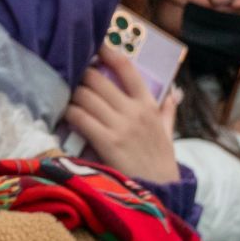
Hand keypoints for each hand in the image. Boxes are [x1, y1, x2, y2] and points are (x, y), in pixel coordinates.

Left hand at [62, 46, 180, 183]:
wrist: (162, 193)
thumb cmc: (161, 163)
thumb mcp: (169, 133)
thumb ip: (168, 112)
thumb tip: (173, 93)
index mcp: (148, 104)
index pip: (126, 68)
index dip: (107, 52)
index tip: (95, 46)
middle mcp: (133, 110)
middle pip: (96, 79)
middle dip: (81, 76)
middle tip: (73, 79)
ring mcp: (119, 125)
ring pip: (85, 96)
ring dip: (72, 94)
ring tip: (66, 96)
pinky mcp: (106, 142)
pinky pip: (81, 117)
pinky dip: (70, 113)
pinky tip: (66, 114)